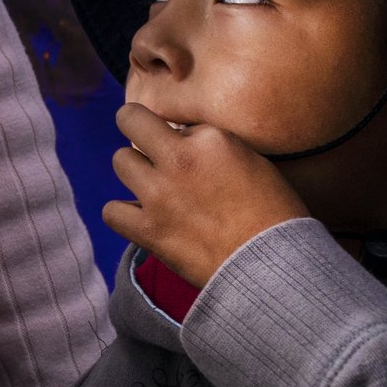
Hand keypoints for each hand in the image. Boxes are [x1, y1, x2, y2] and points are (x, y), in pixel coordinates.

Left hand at [105, 102, 307, 286]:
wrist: (275, 267)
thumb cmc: (275, 215)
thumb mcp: (252, 161)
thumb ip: (213, 146)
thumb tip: (184, 141)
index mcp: (210, 139)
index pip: (173, 119)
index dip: (179, 134)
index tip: (188, 150)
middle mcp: (179, 159)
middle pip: (129, 121)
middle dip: (140, 132)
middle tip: (153, 153)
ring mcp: (160, 195)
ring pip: (120, 161)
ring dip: (135, 172)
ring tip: (153, 188)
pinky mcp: (150, 230)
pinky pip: (111, 211)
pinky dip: (122, 214)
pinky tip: (140, 217)